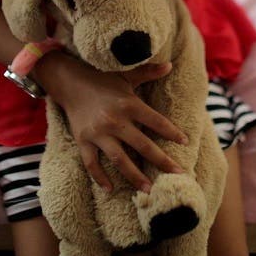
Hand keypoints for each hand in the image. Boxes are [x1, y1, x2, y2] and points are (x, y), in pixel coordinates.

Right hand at [48, 56, 188, 192]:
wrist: (70, 83)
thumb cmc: (103, 80)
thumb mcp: (126, 75)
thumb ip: (149, 72)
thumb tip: (170, 65)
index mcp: (129, 104)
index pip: (156, 121)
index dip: (172, 132)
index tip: (185, 142)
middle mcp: (115, 120)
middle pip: (142, 145)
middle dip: (161, 161)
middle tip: (178, 174)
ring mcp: (98, 133)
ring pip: (119, 159)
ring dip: (134, 176)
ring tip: (148, 190)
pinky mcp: (83, 140)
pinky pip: (92, 163)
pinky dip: (99, 177)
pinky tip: (110, 189)